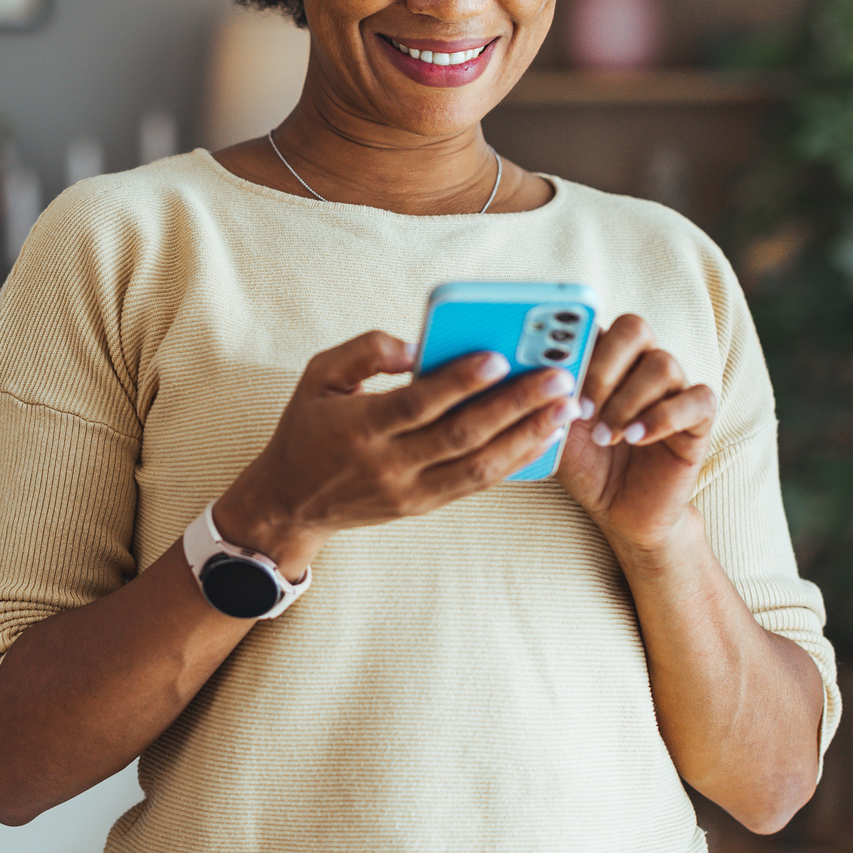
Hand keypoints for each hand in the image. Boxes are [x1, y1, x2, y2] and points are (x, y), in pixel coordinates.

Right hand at [214, 330, 579, 575]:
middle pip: (460, 435)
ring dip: (527, 436)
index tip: (499, 357)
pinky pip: (476, 484)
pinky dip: (513, 461)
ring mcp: (408, 491)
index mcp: (358, 427)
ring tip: (563, 407)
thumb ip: (365, 350)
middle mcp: (386, 464)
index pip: (417, 404)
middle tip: (556, 377)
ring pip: (479, 467)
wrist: (289, 502)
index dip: (459, 381)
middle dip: (514, 405)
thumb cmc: (308, 427)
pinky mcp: (423, 505)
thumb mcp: (318, 376)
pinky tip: (542, 436)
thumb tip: (417, 346)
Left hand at [553, 315, 717, 559]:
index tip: (558, 385)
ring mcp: (674, 388)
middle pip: (634, 329)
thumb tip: (530, 365)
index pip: (598, 322)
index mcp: (606, 357)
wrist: (620, 509)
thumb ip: (546, 395)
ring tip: (605, 437)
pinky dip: (664, 416)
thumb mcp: (556, 428)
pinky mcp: (699, 418)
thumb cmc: (585, 463)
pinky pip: (698, 398)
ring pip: (663, 364)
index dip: (577, 347)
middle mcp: (641, 363)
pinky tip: (637, 438)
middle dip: (604, 368)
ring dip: (627, 402)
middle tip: (583, 410)